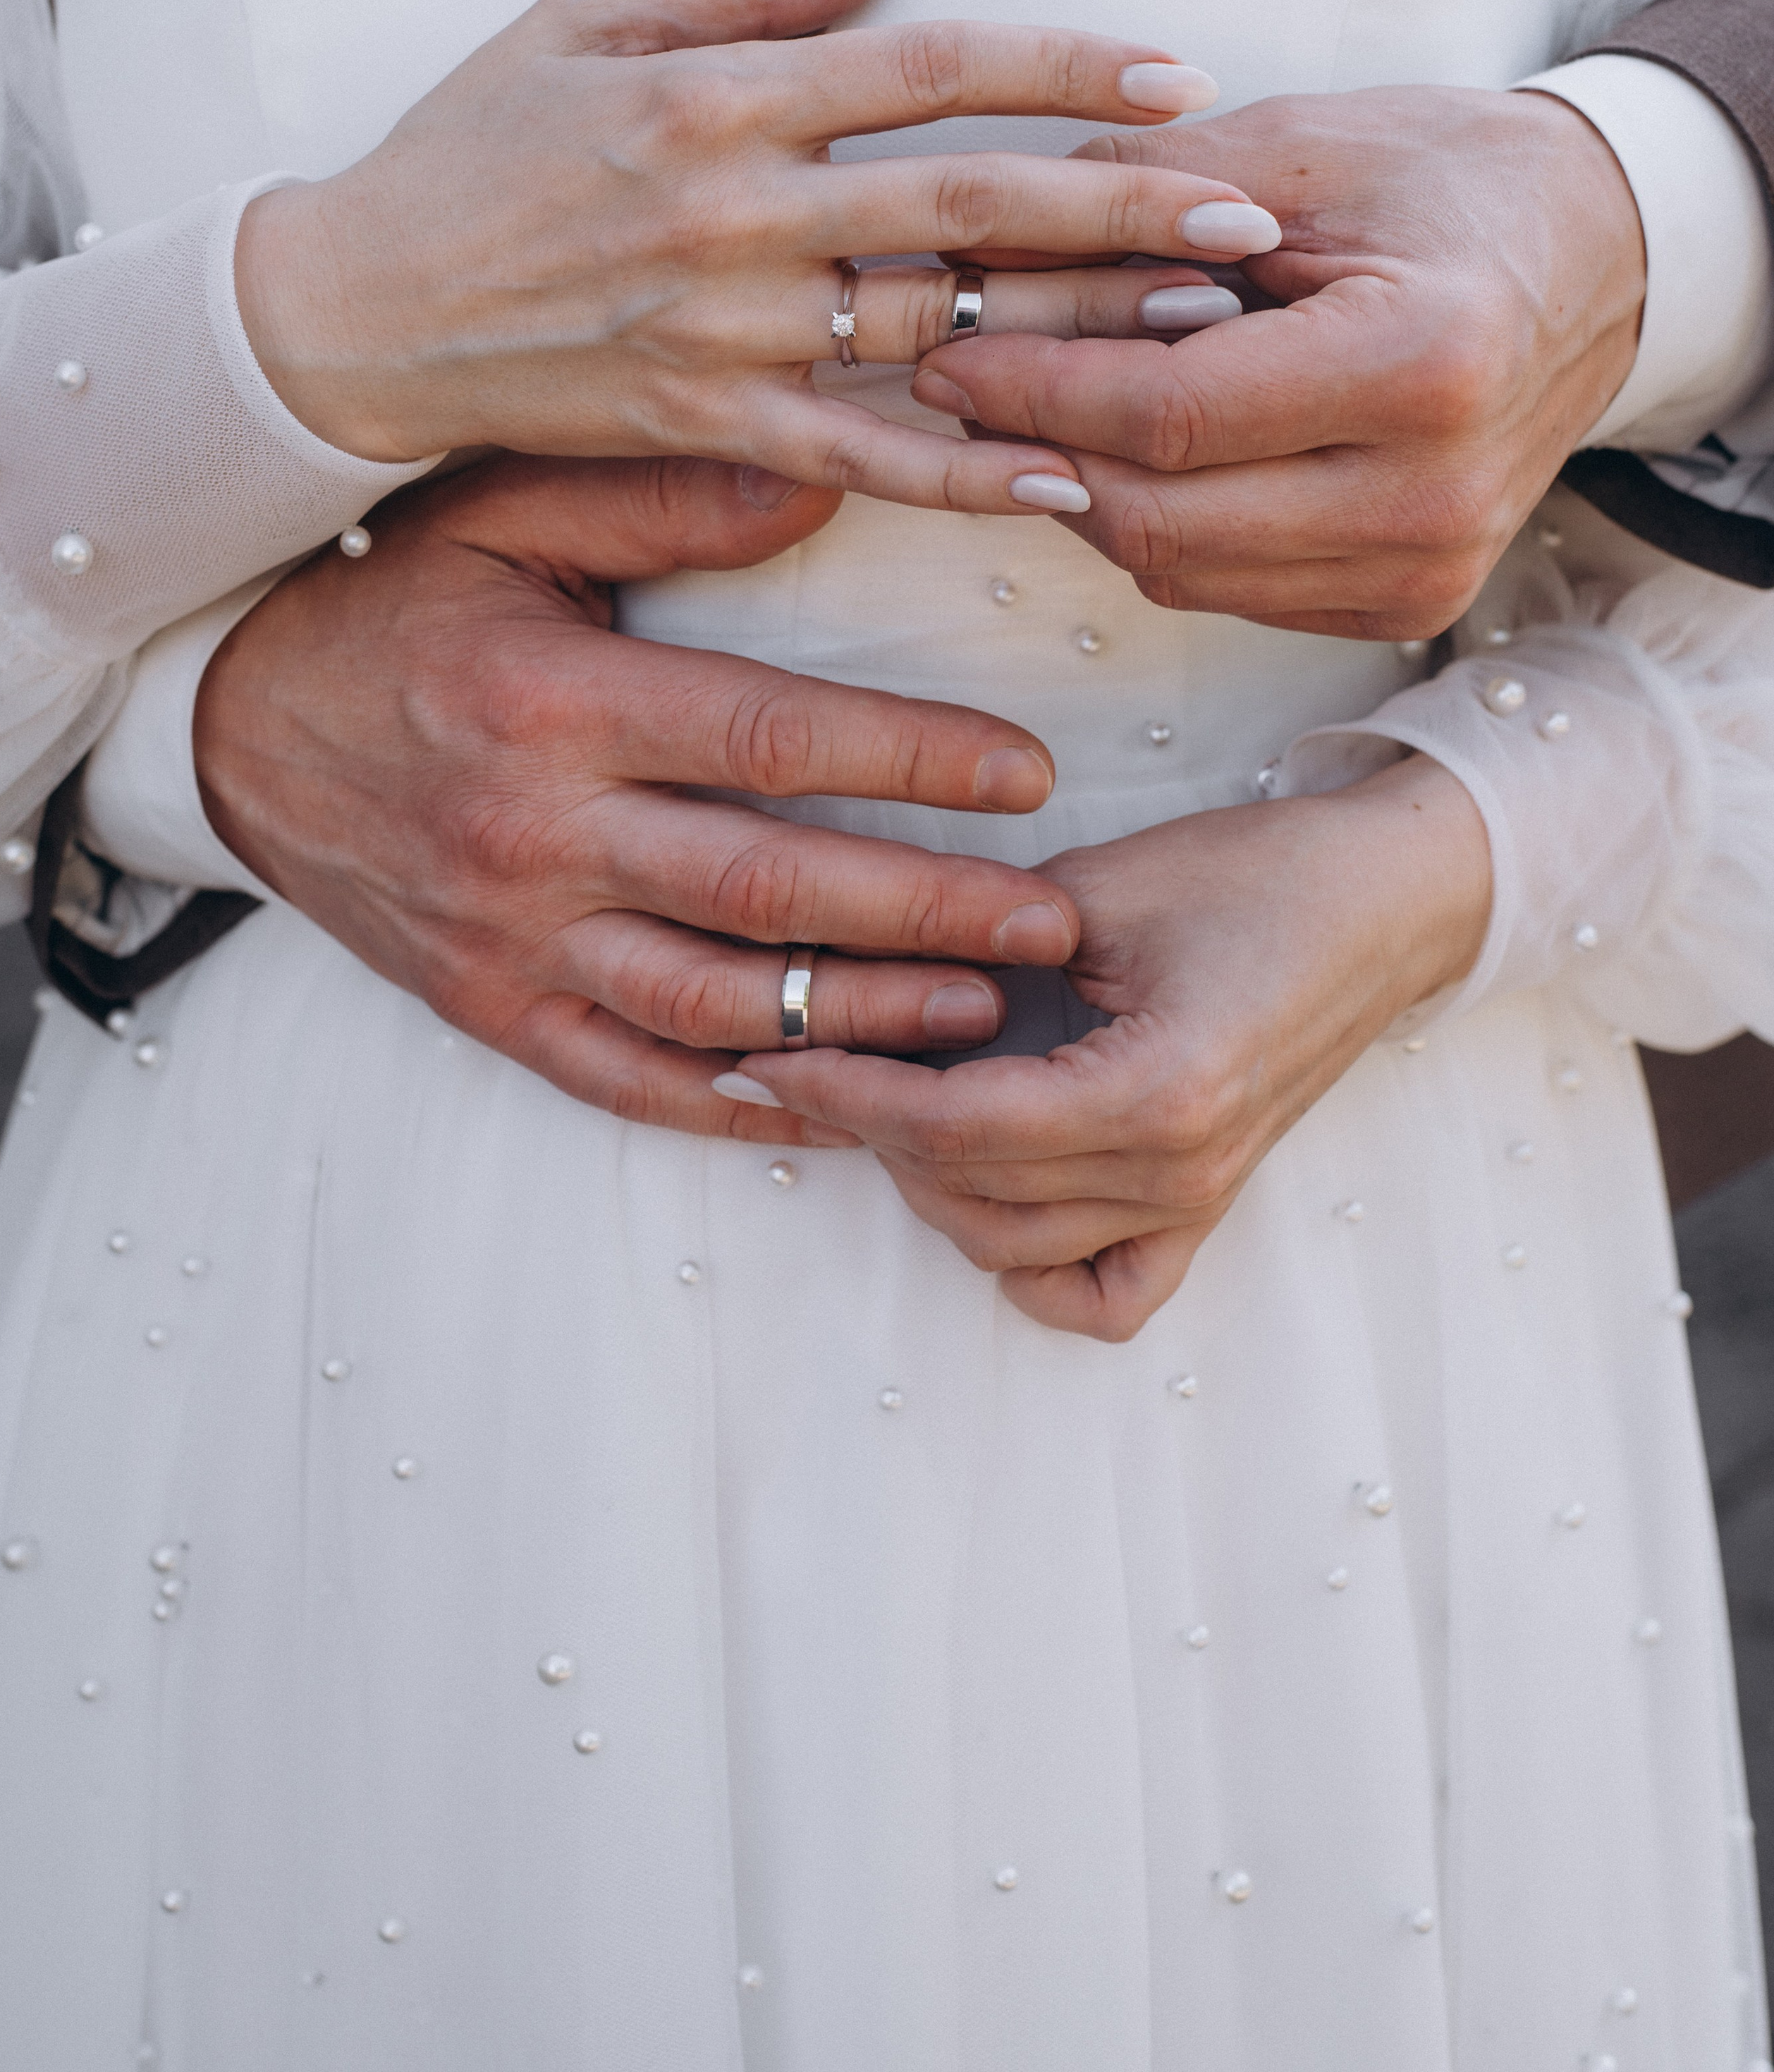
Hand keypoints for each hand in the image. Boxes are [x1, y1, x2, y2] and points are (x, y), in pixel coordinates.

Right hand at [193, 453, 1083, 1142]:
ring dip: (859, 1022)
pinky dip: (737, 1103)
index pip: (766, 740)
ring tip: (982, 1018)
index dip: (910, 760)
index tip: (1026, 773)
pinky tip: (840, 1107)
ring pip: (713, 1007)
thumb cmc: (385, 604)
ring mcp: (509, 942)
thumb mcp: (501, 515)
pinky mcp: (489, 1011)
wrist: (229, 729)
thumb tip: (827, 475)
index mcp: (550, 705)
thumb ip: (664, 498)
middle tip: (1050, 924)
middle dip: (924, 916)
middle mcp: (533, 837)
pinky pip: (627, 1080)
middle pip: (765, 892)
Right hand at [235, 0, 1269, 509]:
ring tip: (1206, 342)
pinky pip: (854, 454)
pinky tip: (1065, 480)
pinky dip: (960, 471)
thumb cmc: (465, 148)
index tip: (1179, 77)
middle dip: (1121, 209)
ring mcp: (720, 324)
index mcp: (717, 92)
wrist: (351, 307)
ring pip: (933, 329)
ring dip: (1078, 336)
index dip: (1063, 67)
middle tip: (1249, 221)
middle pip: (966, 201)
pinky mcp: (699, 420)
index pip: (928, 66)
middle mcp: (733, 208)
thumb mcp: (580, 15)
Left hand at [719, 756, 1491, 1335]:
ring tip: (879, 1098)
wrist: (1390, 900)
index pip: (955, 1125)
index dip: (850, 1092)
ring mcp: (1198, 1200)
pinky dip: (1031, 1268)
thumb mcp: (1102, 888)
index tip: (775, 1053)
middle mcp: (1179, 1170)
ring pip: (1014, 1247)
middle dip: (866, 1129)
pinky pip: (1105, 1293)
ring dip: (928, 1183)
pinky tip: (986, 1195)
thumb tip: (863, 976)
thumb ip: (982, 945)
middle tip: (806, 1057)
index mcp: (1156, 1091)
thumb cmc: (1262, 873)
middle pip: (970, 1193)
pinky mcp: (1207, 1203)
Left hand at [909, 85, 1643, 633]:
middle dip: (1037, 452)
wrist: (1601, 257)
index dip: (1036, 391)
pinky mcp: (1412, 602)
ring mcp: (1429, 567)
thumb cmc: (1452, 179)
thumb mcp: (1299, 148)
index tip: (947, 350)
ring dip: (1087, 496)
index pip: (1171, 419)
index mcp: (1423, 366)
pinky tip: (1132, 454)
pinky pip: (1232, 589)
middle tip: (959, 384)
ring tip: (1036, 410)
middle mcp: (1433, 495)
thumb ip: (1133, 198)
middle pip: (1162, 519)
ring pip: (1181, 570)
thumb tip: (965, 249)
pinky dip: (1161, 527)